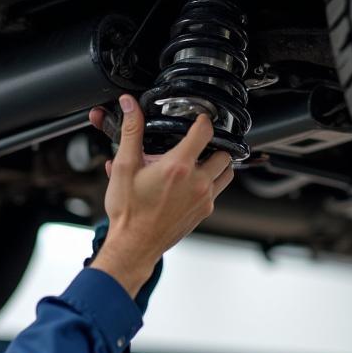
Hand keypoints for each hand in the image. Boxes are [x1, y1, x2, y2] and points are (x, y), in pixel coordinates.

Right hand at [90, 95, 233, 295]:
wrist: (134, 245)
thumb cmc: (128, 212)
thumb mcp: (124, 167)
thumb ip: (131, 132)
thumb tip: (129, 107)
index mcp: (178, 167)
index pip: (204, 132)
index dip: (203, 120)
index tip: (199, 119)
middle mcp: (197, 183)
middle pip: (224, 153)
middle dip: (213, 145)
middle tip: (197, 144)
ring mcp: (204, 199)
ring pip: (227, 173)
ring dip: (217, 164)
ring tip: (198, 162)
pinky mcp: (204, 212)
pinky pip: (217, 192)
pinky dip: (210, 183)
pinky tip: (190, 183)